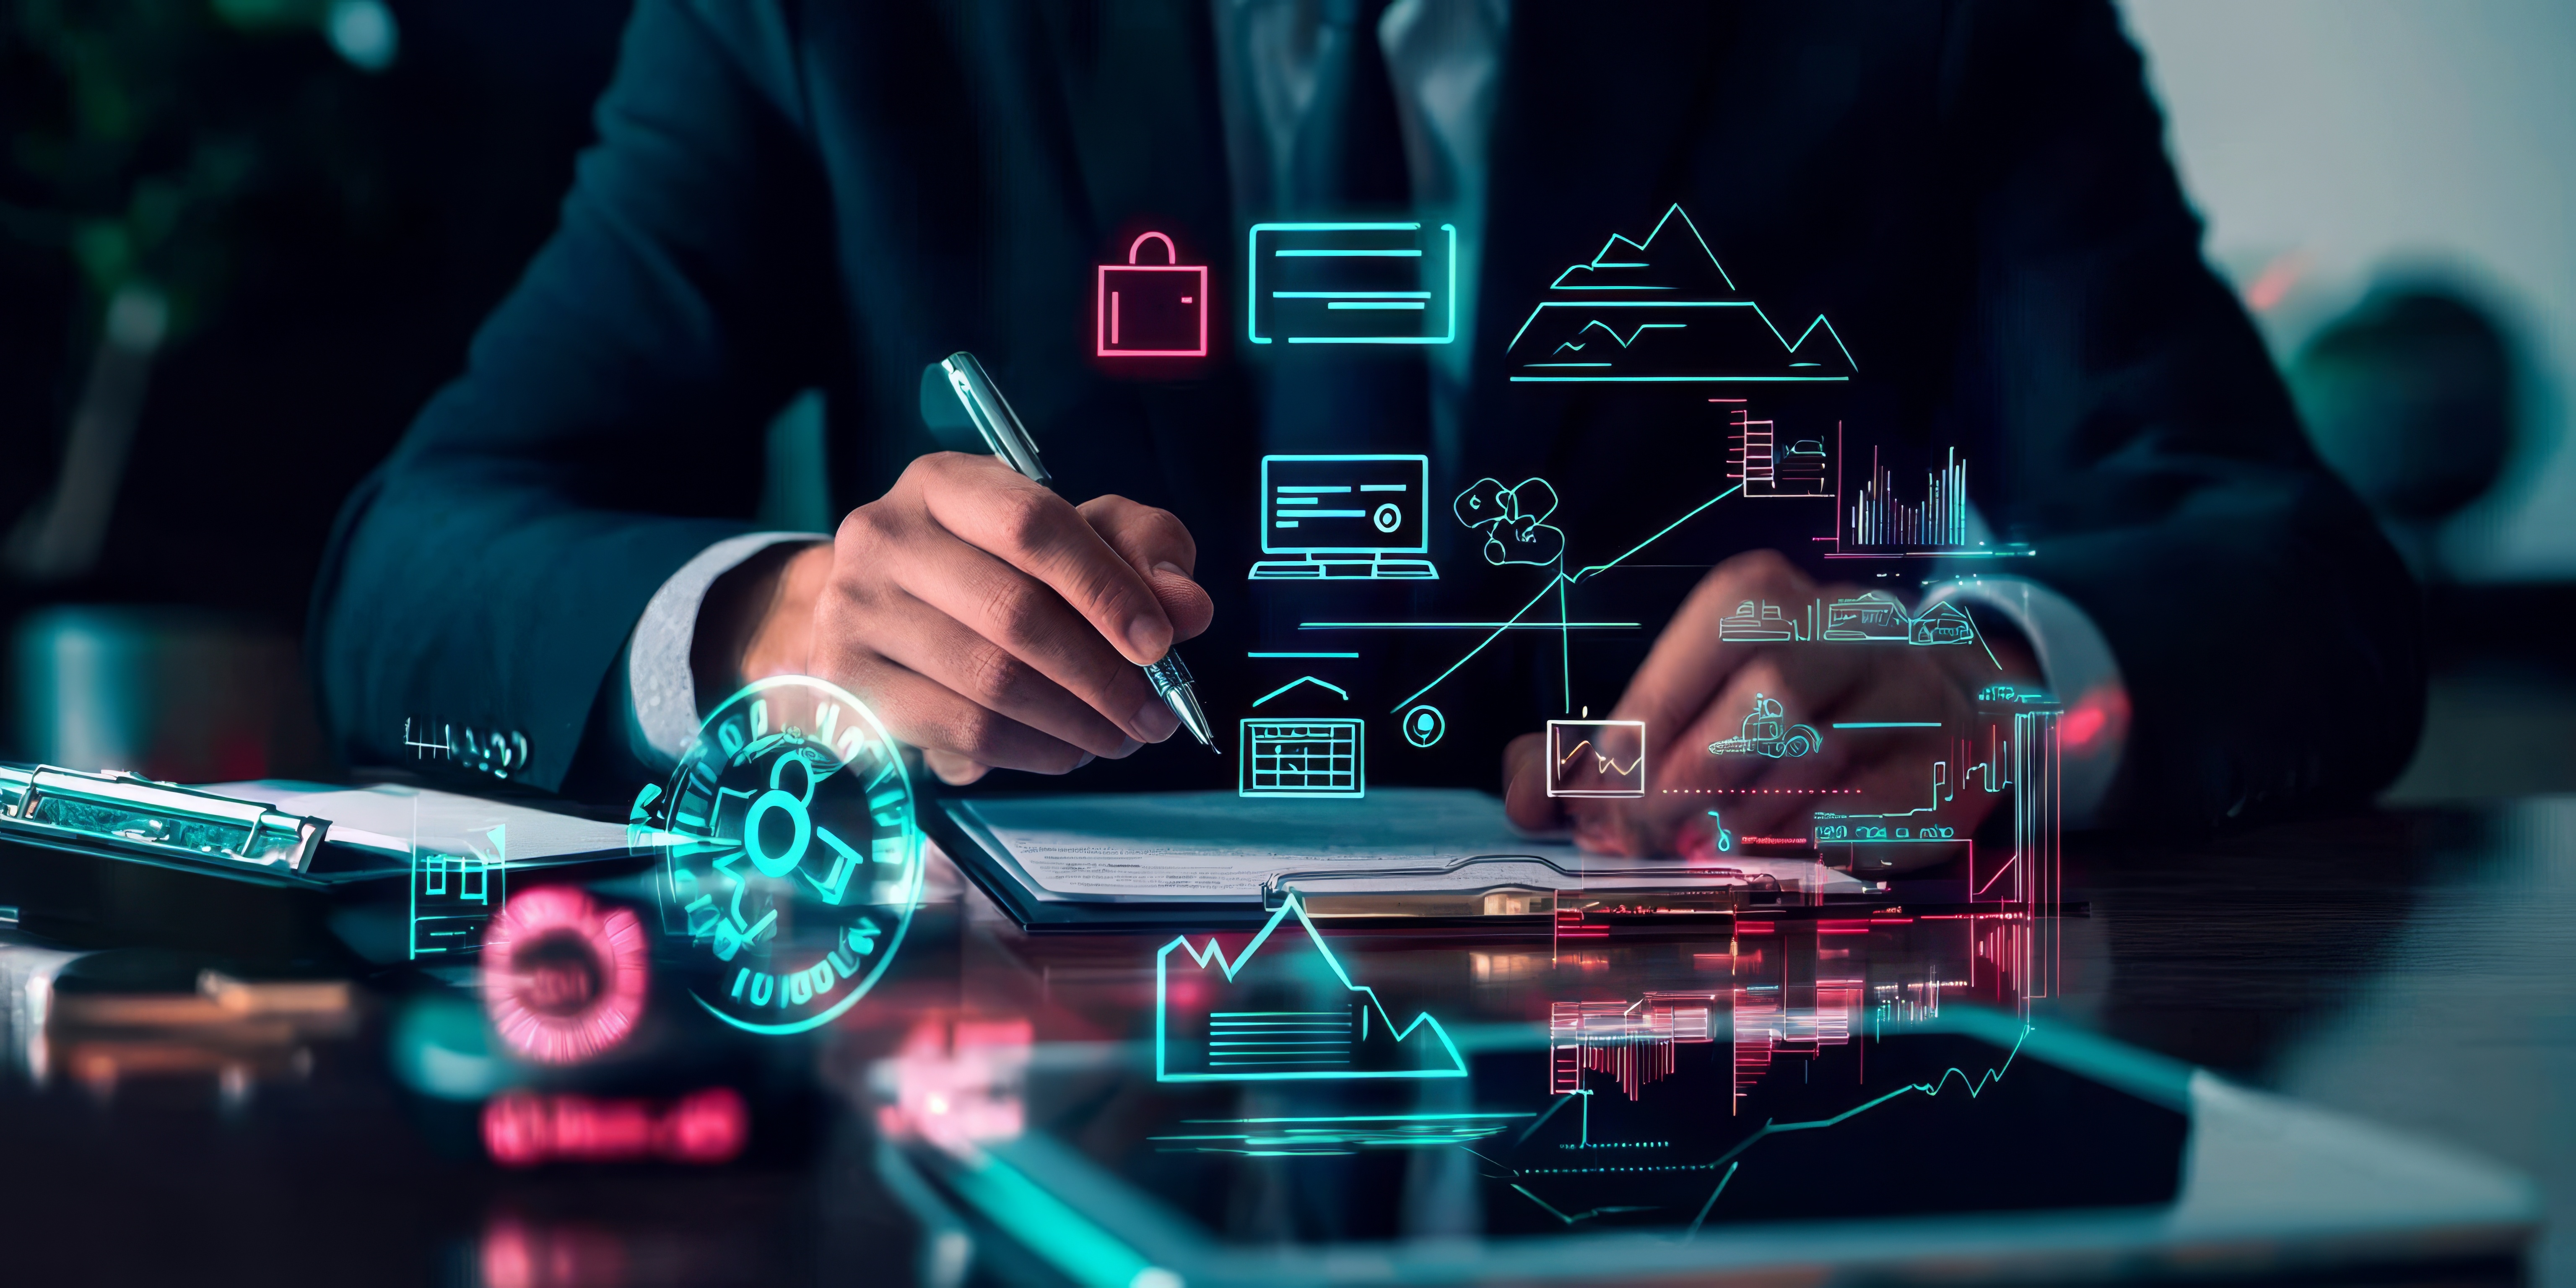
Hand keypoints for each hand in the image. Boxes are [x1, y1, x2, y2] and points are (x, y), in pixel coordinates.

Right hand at [715, 452, 1213, 784]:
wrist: (881, 610)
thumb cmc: (997, 566)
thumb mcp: (1078, 533)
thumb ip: (1143, 551)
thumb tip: (1188, 607)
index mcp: (942, 483)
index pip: (1030, 525)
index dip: (1105, 588)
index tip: (1161, 642)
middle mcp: (883, 538)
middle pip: (1013, 614)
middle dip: (1103, 676)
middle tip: (1157, 714)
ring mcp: (854, 613)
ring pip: (990, 682)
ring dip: (1076, 722)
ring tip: (1122, 735)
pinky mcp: (848, 685)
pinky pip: (961, 731)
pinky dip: (1032, 750)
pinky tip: (1069, 750)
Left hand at [1502, 550, 2035, 860]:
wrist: (1945, 708)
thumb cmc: (1785, 711)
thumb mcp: (1696, 699)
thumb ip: (1603, 743)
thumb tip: (1524, 791)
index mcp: (1774, 596)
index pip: (1707, 635)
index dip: (1643, 718)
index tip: (1592, 790)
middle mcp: (1852, 629)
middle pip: (1769, 694)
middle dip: (1687, 777)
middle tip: (1636, 837)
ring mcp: (1912, 695)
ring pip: (1822, 754)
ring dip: (1741, 817)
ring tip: (1694, 850)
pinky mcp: (1949, 766)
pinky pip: (1876, 808)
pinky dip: (1811, 841)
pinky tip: (1772, 856)